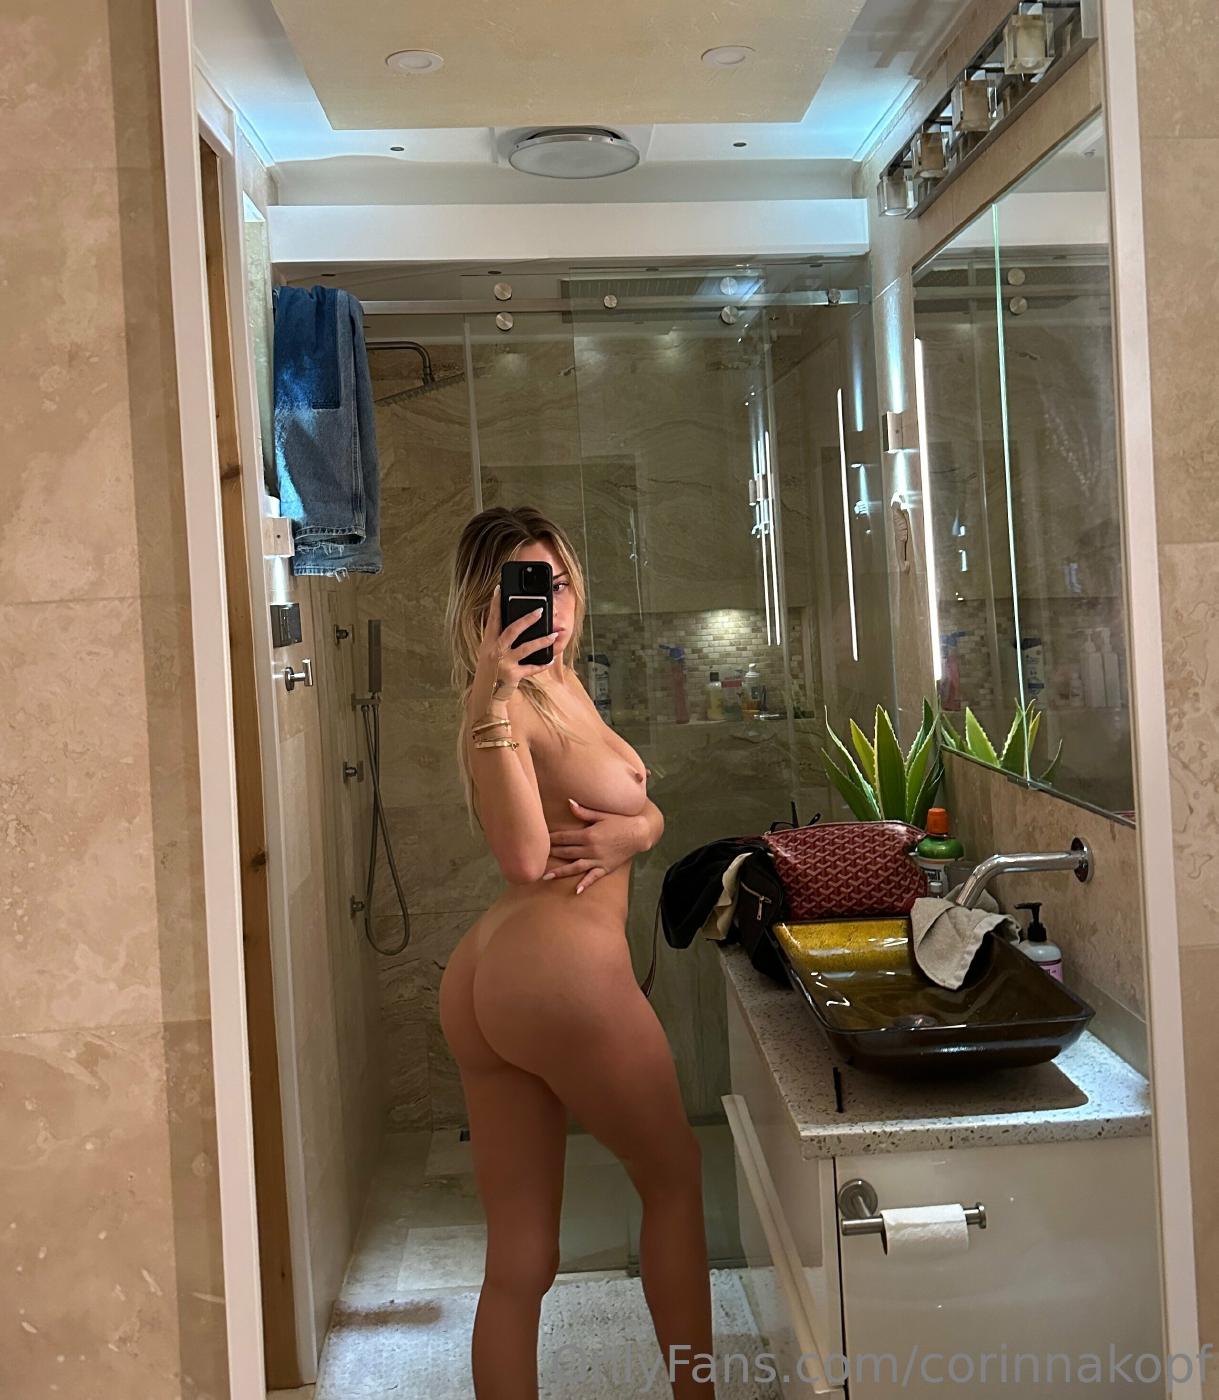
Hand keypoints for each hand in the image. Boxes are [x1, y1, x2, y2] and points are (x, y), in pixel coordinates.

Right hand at [476, 583, 559, 699]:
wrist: (486, 696)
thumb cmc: (491, 671)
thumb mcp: (489, 653)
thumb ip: (498, 639)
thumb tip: (515, 623)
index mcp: (488, 642)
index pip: (493, 619)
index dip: (496, 603)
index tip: (500, 589)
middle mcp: (495, 651)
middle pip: (512, 630)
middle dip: (527, 619)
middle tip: (540, 610)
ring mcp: (504, 663)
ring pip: (526, 648)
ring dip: (542, 641)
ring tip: (553, 635)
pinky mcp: (513, 675)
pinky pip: (531, 668)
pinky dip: (542, 664)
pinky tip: (551, 659)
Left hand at [543, 798, 648, 893]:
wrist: (639, 833)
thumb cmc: (621, 821)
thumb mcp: (602, 814)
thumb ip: (583, 811)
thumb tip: (568, 802)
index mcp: (588, 834)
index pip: (564, 837)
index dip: (551, 838)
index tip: (540, 840)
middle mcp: (591, 849)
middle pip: (566, 852)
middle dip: (551, 854)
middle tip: (536, 857)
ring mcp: (598, 860)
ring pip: (575, 867)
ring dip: (560, 872)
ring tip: (545, 876)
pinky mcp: (606, 868)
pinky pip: (593, 877)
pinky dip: (585, 884)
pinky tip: (576, 891)